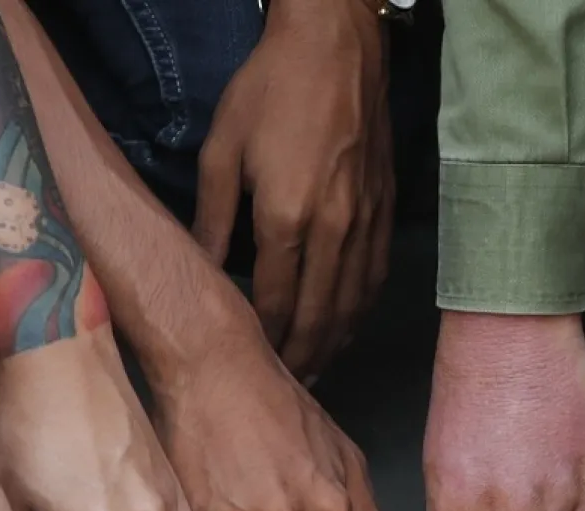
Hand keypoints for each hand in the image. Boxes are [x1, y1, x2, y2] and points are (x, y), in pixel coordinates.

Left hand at [192, 0, 392, 378]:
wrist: (339, 46)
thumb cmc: (272, 88)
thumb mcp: (223, 149)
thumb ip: (212, 219)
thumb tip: (199, 273)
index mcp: (288, 217)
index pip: (275, 304)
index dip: (264, 344)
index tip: (251, 369)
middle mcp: (334, 230)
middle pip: (318, 318)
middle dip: (301, 360)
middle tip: (284, 388)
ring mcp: (365, 224)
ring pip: (352, 306)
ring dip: (333, 346)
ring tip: (315, 372)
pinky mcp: (385, 212)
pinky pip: (375, 279)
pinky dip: (359, 313)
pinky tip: (346, 327)